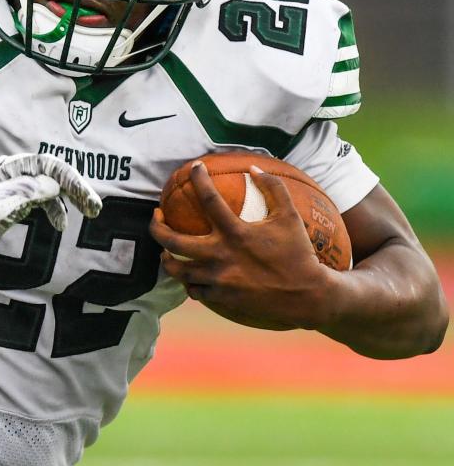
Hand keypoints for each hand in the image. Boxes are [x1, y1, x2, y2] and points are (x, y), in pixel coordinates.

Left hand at [0, 153, 102, 274]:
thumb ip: (25, 195)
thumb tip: (53, 184)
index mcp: (9, 169)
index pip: (49, 166)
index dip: (72, 181)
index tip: (88, 201)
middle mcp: (13, 173)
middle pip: (52, 173)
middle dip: (75, 189)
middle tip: (94, 208)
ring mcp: (14, 187)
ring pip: (49, 187)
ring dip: (69, 199)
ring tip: (88, 213)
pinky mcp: (14, 201)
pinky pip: (41, 200)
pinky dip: (54, 210)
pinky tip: (61, 224)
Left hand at [149, 162, 334, 329]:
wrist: (308, 296)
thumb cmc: (299, 254)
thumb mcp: (290, 217)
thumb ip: (274, 188)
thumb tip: (254, 168)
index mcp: (236, 232)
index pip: (209, 198)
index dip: (199, 178)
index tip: (194, 167)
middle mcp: (220, 256)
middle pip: (171, 240)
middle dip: (156, 225)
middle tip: (156, 215)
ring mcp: (217, 279)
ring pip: (176, 269)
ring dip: (167, 257)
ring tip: (165, 248)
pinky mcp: (220, 298)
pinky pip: (192, 289)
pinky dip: (188, 280)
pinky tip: (190, 273)